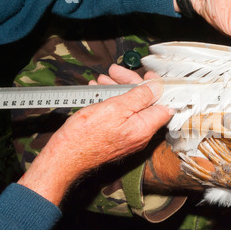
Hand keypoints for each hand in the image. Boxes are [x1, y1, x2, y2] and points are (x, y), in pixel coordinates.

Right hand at [18, 68, 171, 204]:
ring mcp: (130, 137)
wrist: (65, 157)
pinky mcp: (118, 138)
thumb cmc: (86, 136)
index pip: (164, 105)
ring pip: (131, 108)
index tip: (148, 76)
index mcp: (144, 128)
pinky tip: (99, 92)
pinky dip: (112, 102)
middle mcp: (141, 135)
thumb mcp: (115, 107)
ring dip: (118, 90)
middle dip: (131, 84)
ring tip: (103, 80)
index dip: (159, 88)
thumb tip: (157, 87)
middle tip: (116, 72)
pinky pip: (121, 116)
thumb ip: (139, 97)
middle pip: (145, 104)